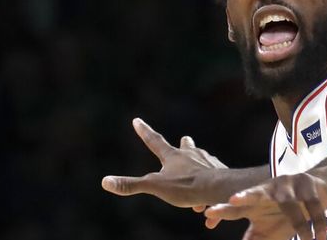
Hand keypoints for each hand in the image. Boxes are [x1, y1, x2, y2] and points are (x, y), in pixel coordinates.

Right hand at [102, 118, 227, 207]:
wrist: (218, 188)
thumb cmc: (185, 186)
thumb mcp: (155, 186)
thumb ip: (130, 185)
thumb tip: (104, 182)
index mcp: (173, 156)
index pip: (154, 141)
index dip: (144, 131)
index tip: (137, 120)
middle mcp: (192, 155)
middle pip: (187, 146)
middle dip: (185, 144)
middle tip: (185, 140)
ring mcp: (208, 162)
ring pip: (203, 162)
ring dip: (198, 169)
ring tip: (195, 184)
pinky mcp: (221, 172)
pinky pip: (214, 181)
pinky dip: (209, 191)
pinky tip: (208, 207)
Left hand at [204, 173, 326, 239]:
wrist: (315, 190)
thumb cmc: (284, 213)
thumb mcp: (268, 230)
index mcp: (254, 203)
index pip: (235, 209)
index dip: (222, 211)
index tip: (207, 214)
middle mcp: (268, 191)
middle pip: (255, 194)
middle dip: (245, 197)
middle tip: (233, 200)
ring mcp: (288, 186)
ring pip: (291, 208)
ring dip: (300, 226)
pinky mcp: (308, 186)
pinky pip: (314, 209)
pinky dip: (318, 225)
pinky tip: (322, 237)